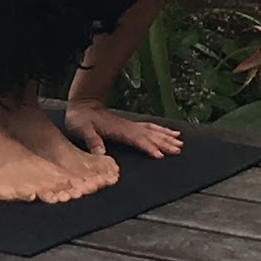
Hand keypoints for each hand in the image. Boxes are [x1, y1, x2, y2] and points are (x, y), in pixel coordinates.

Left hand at [65, 99, 183, 158]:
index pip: (137, 140)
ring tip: (179, 141)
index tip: (161, 154)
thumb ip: (92, 141)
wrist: (82, 105)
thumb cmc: (81, 120)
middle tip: (179, 149)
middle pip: (149, 135)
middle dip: (164, 142)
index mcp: (119, 130)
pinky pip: (149, 127)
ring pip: (152, 130)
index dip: (149, 147)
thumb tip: (101, 153)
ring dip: (165, 135)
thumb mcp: (83, 130)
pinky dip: (160, 129)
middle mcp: (127, 127)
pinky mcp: (129, 125)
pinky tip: (168, 131)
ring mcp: (129, 125)